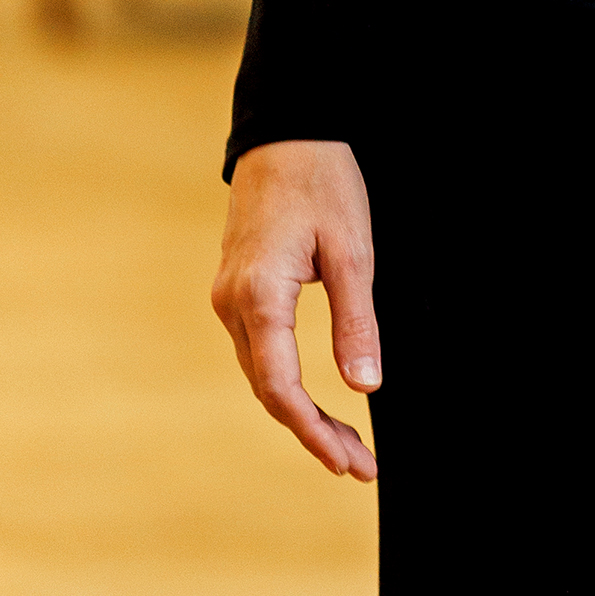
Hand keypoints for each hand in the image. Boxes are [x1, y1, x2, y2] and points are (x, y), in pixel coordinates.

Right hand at [212, 139, 380, 479]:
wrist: (286, 130)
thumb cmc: (323, 181)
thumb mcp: (353, 249)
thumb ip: (356, 321)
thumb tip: (366, 387)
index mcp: (259, 296)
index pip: (282, 389)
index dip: (315, 433)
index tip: (351, 463)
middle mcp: (232, 304)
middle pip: (269, 391)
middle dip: (313, 432)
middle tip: (359, 465)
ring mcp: (228, 296)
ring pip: (261, 375)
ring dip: (300, 413)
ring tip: (346, 444)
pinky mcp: (235, 288)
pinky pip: (257, 351)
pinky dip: (285, 383)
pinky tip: (314, 400)